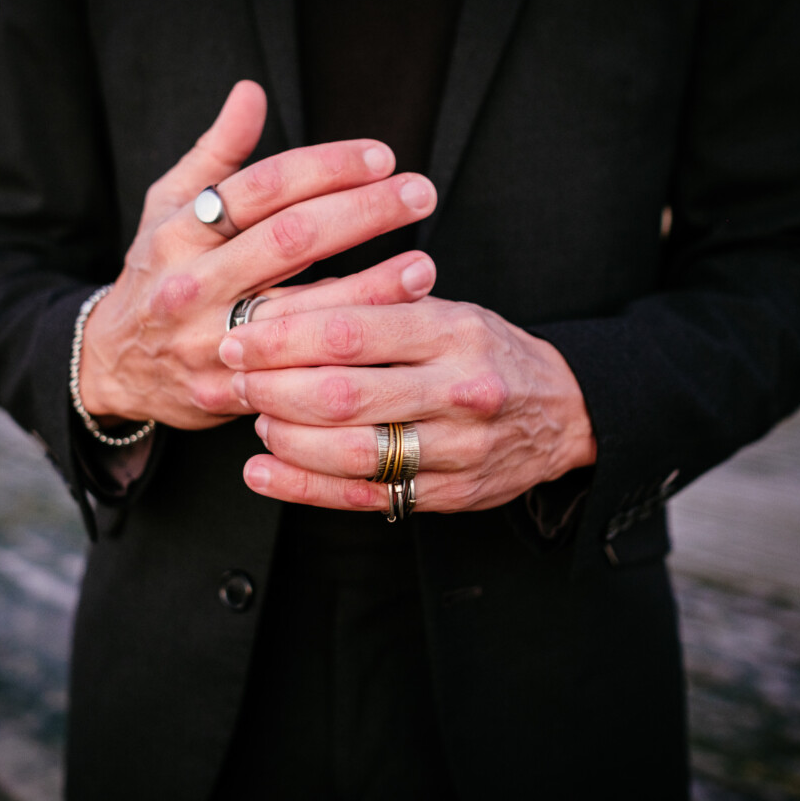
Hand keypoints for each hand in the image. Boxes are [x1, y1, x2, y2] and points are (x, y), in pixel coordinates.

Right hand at [78, 80, 437, 429]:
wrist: (115, 365)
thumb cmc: (157, 273)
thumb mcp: (168, 208)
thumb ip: (215, 154)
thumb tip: (252, 91)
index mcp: (179, 231)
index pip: (261, 187)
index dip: (325, 166)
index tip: (381, 156)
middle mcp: (192, 284)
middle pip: (290, 239)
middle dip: (363, 212)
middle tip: (419, 194)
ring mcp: (209, 341)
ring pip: (302, 310)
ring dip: (370, 288)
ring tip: (423, 266)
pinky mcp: (227, 391)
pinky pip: (299, 370)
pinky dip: (346, 350)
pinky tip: (391, 330)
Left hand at [219, 297, 597, 512]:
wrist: (564, 412)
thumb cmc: (486, 351)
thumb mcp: (444, 310)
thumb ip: (373, 307)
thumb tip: (278, 303)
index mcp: (454, 332)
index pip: (351, 331)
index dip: (283, 336)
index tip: (240, 334)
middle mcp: (459, 390)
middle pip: (343, 393)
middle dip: (274, 386)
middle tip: (235, 376)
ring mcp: (458, 449)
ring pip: (351, 451)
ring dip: (287, 437)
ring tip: (256, 419)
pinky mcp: (449, 494)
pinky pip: (365, 497)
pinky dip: (304, 487)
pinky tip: (262, 472)